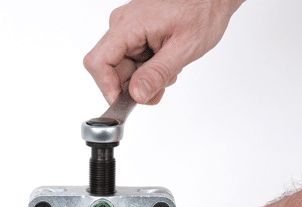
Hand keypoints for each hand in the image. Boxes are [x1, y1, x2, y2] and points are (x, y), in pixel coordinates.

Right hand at [84, 0, 243, 104]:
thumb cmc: (203, 8)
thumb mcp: (184, 48)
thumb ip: (157, 73)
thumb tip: (136, 95)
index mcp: (128, 25)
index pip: (98, 62)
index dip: (107, 88)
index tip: (126, 103)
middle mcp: (122, 25)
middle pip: (111, 69)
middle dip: (134, 85)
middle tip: (159, 87)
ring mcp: (128, 28)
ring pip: (124, 67)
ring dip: (145, 76)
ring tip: (170, 67)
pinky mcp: (136, 32)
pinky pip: (133, 58)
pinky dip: (149, 67)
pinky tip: (166, 60)